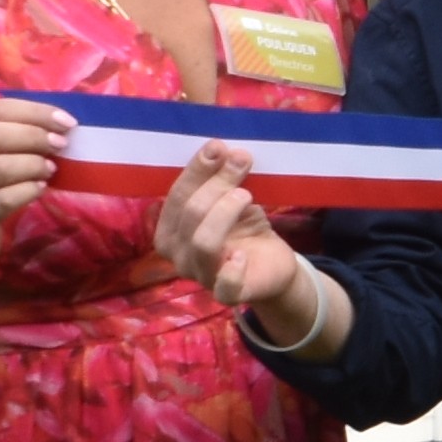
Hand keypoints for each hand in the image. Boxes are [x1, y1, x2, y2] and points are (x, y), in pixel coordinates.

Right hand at [0, 101, 75, 291]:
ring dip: (31, 164)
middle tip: (60, 145)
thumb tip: (56, 126)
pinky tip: (40, 189)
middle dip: (34, 136)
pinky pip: (0, 201)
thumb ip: (7, 138)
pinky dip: (26, 192)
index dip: (32, 111)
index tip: (65, 121)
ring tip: (50, 169)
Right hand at [153, 139, 336, 356]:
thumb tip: (223, 148)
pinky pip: (223, 286)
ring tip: (245, 194)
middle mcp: (177, 255)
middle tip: (242, 160)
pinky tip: (242, 254)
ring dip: (225, 211)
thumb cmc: (243, 227)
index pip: (176, 196)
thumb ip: (221, 178)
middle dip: (217, 182)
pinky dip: (232, 270)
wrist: (271, 264)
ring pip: (203, 241)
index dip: (196, 170)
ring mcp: (200, 276)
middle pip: (190, 213)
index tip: (218, 146)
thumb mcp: (231, 198)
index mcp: (169, 230)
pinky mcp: (227, 295)